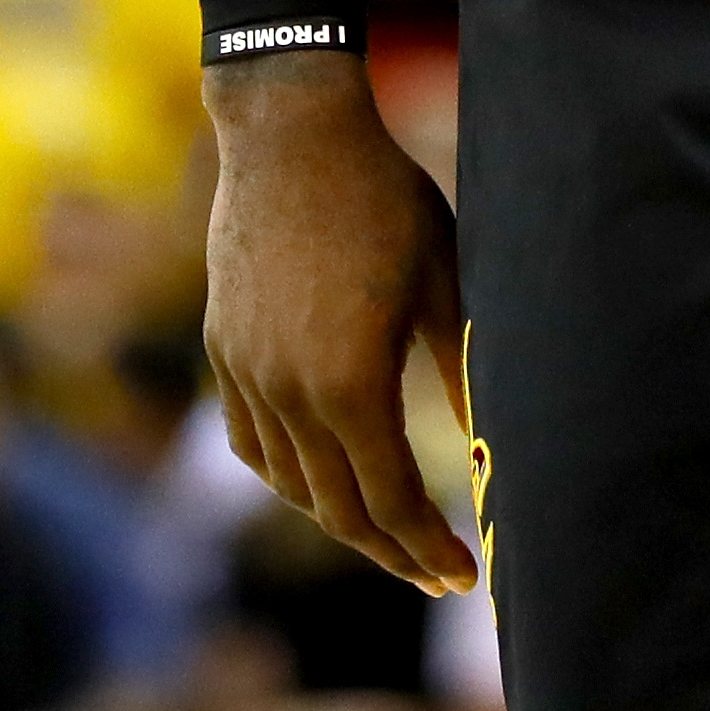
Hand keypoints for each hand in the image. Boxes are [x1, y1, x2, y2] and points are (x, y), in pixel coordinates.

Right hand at [198, 53, 478, 597]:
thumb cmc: (382, 199)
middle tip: (434, 575)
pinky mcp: (222, 348)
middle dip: (392, 553)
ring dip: (339, 519)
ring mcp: (246, 373)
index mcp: (349, 385)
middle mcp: (288, 394)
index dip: (429, 548)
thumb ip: (461, 373)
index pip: (391, 502)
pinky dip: (285, 475)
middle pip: (338, 510)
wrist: (290, 135)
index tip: (464, 574)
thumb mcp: (441, 282)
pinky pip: (249, 441)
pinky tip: (316, 477)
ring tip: (385, 533)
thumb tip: (487, 448)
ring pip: (289, 484)